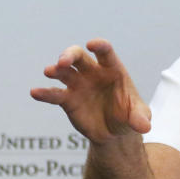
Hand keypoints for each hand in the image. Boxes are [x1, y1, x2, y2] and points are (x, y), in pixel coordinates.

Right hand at [30, 39, 151, 143]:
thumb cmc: (129, 117)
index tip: (92, 45)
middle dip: (69, 55)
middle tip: (62, 62)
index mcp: (112, 69)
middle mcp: (92, 73)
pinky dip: (45, 93)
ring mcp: (78, 84)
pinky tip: (35, 92)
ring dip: (56, 70)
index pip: (105, 52)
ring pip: (64, 72)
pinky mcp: (68, 100)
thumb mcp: (138, 118)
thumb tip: (144, 127)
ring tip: (49, 72)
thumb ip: (140, 119)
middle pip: (78, 57)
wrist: (114, 133)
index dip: (99, 46)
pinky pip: (54, 94)